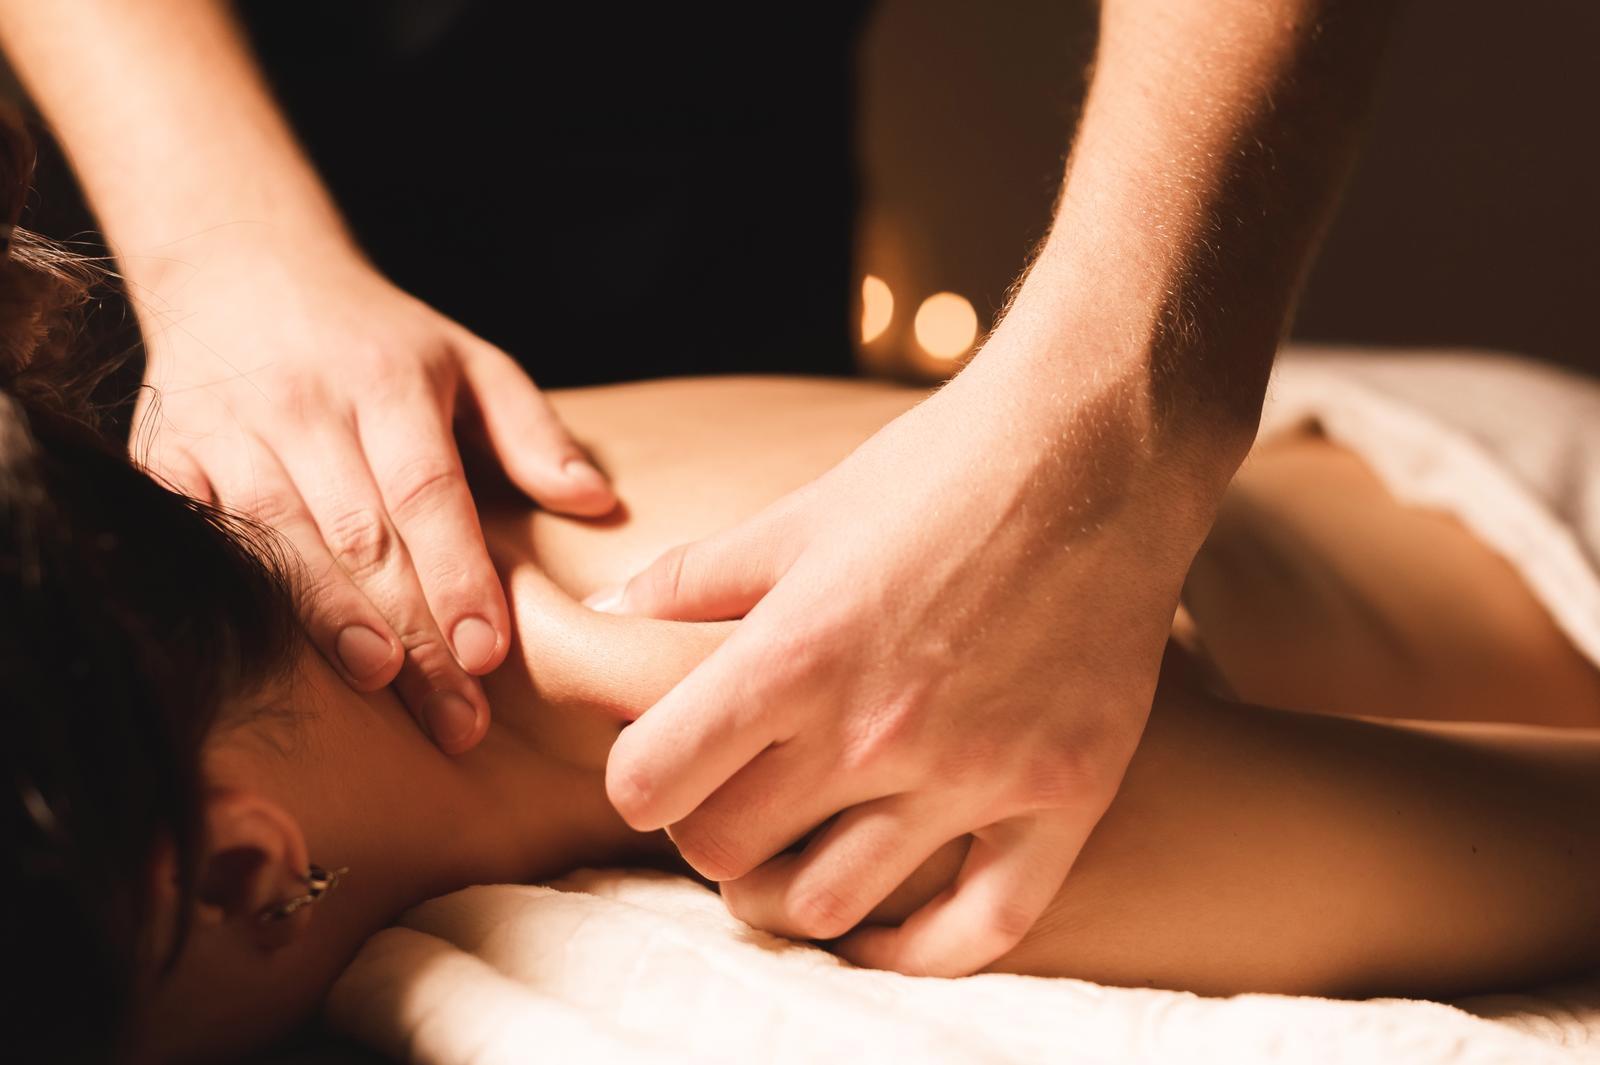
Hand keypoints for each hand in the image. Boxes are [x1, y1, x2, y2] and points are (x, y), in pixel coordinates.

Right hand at [132, 235, 615, 751]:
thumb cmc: (375, 337)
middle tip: (457, 715)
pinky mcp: (164, 453)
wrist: (241, 265)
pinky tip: (272, 652)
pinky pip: (197, 532)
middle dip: (412, 630)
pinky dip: (233, 590)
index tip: (488, 652)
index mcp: (386, 383)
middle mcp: (303, 405)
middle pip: (362, 534)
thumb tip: (596, 502)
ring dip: (330, 620)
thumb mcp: (467, 359)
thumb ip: (531, 430)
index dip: (456, 574)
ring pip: (281, 541)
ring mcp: (226, 430)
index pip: (426, 491)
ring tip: (381, 684)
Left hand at [595, 341, 1215, 975]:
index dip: (638, 779)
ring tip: (791, 853)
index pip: (654, 778)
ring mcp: (974, 775)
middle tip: (727, 799)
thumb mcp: (800, 515)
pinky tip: (881, 935)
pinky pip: (980, 927)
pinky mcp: (1060, 795)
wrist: (1096, 449)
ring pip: (830, 906)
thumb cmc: (938, 470)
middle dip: (705, 830)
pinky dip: (915, 950)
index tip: (659, 765)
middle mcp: (876, 730)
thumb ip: (692, 578)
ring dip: (787, 892)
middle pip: (726, 851)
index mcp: (796, 654)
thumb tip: (603, 610)